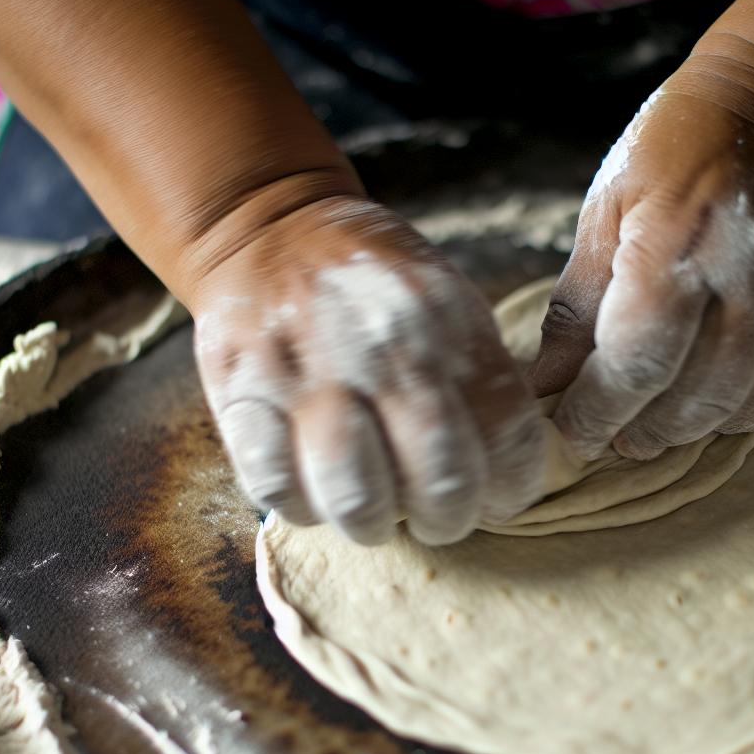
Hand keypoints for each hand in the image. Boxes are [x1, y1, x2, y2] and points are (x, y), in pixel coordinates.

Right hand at [189, 193, 545, 545]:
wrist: (268, 230)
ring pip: (354, 497)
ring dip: (373, 523)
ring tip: (375, 513)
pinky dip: (303, 504)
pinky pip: (276, 486)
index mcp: (444, 323)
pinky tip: (315, 489)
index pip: (510, 434)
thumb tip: (513, 465)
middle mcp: (380, 348)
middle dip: (448, 519)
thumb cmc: (372, 284)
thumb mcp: (448, 302)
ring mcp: (306, 373)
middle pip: (439, 479)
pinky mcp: (239, 393)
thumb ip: (483, 375)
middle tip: (438, 517)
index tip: (499, 497)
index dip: (514, 487)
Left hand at [530, 43, 753, 460]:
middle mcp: (752, 278)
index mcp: (677, 247)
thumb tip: (545, 385)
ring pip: (745, 405)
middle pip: (692, 399)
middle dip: (641, 431)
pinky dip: (748, 411)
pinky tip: (713, 400)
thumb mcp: (605, 212)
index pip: (635, 366)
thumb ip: (576, 306)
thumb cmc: (673, 152)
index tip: (571, 436)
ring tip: (653, 424)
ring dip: (691, 428)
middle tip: (609, 437)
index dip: (597, 414)